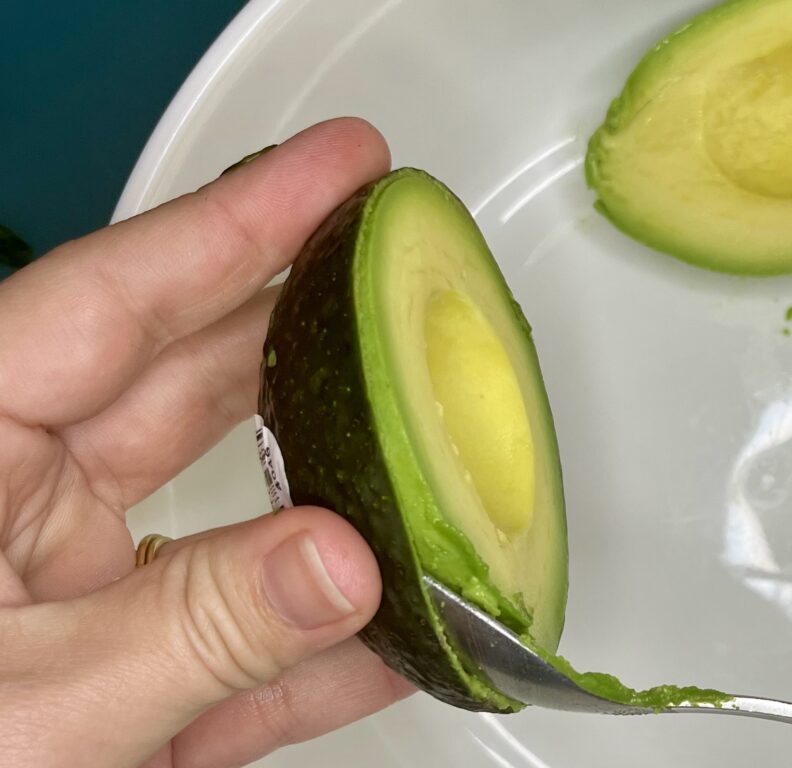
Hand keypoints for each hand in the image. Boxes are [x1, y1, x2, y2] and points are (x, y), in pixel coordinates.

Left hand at [0, 118, 412, 767]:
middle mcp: (15, 503)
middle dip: (305, 324)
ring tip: (426, 442)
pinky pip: (230, 636)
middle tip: (401, 270)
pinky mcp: (116, 667)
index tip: (344, 166)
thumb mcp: (30, 709)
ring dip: (334, 495)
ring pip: (227, 510)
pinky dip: (313, 643)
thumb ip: (191, 631)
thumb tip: (344, 565)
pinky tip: (395, 631)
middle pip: (187, 380)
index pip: (114, 301)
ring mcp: (69, 586)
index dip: (242, 221)